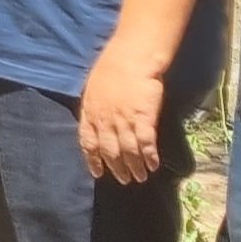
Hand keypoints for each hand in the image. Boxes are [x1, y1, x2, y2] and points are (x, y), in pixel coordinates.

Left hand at [78, 55, 167, 183]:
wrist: (129, 60)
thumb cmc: (109, 71)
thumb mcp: (92, 92)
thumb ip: (93, 110)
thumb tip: (94, 123)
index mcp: (90, 115)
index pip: (88, 144)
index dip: (93, 161)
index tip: (98, 173)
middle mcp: (105, 122)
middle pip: (110, 152)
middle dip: (117, 169)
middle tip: (125, 180)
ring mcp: (124, 121)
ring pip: (129, 151)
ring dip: (135, 167)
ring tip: (141, 177)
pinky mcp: (144, 118)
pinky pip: (146, 143)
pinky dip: (150, 156)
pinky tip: (154, 165)